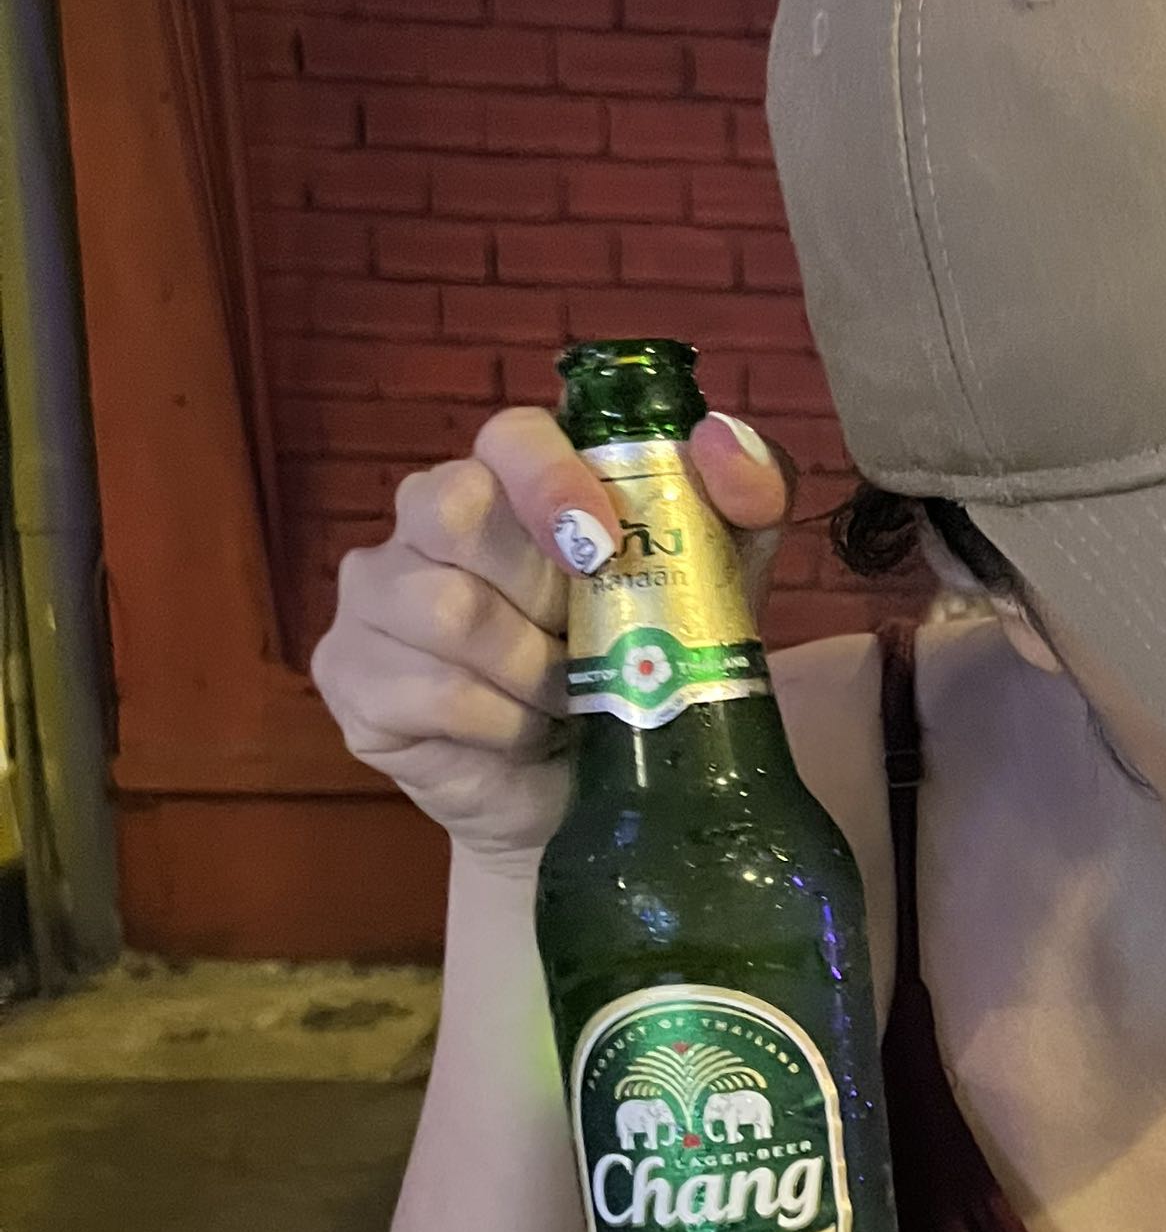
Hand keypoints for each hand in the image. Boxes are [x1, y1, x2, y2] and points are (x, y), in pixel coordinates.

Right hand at [311, 407, 791, 866]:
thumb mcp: (719, 581)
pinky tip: (525, 736)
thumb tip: (719, 438)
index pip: (509, 436)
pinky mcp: (350, 676)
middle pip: (457, 514)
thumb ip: (747, 498)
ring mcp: (375, 596)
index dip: (551, 481)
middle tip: (595, 648)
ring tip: (569, 699)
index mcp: (509, 477)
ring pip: (447, 611)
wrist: (599, 795)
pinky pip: (432, 691)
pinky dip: (503, 724)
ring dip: (533, 670)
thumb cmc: (649, 665)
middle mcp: (424, 519)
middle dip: (548, 597)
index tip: (603, 542)